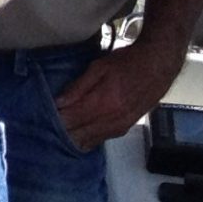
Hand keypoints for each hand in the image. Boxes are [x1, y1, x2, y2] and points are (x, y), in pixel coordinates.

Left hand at [52, 36, 186, 148]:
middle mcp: (112, 118)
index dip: (57, 120)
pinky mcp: (127, 126)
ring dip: (76, 139)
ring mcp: (121, 125)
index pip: (73, 118)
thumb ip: (79, 86)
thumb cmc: (127, 61)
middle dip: (64, 132)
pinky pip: (105, 138)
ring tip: (61, 136)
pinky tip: (82, 139)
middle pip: (82, 133)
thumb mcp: (99, 66)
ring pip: (93, 139)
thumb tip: (60, 102)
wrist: (158, 66)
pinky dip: (91, 139)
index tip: (44, 118)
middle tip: (48, 129)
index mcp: (103, 101)